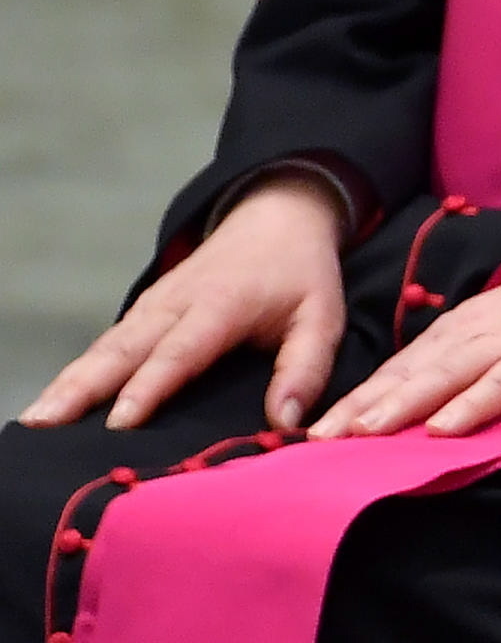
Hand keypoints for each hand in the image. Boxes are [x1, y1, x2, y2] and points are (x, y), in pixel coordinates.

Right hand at [18, 174, 347, 433]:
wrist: (276, 219)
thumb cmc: (301, 275)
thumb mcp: (322, 317)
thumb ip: (306, 368)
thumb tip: (285, 421)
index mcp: (221, 305)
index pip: (180, 351)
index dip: (149, 387)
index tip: (120, 422)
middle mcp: (176, 303)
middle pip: (123, 349)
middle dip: (82, 387)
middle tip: (44, 423)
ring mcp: (154, 305)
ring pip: (105, 347)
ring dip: (68, 382)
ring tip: (35, 419)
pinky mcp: (144, 311)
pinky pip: (107, 344)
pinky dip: (78, 372)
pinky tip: (54, 401)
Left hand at [309, 257, 500, 439]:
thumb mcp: (500, 329)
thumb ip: (461, 361)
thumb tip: (418, 403)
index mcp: (458, 331)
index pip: (397, 369)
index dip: (356, 399)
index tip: (314, 431)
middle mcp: (471, 335)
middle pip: (408, 374)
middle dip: (361, 407)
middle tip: (317, 442)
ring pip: (443, 377)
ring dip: (400, 405)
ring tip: (362, 434)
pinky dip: (471, 405)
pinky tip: (443, 428)